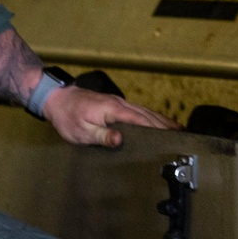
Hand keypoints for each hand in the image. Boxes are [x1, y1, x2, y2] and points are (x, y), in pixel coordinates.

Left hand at [43, 85, 178, 147]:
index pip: (140, 120)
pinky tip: (155, 122)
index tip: (172, 136)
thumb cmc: (67, 117)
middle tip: (181, 136)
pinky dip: (150, 116)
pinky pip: (137, 110)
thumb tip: (119, 140)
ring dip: (160, 120)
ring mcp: (117, 102)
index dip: (157, 128)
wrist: (56, 98)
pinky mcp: (114, 104)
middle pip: (147, 115)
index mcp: (112, 109)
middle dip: (164, 125)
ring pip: (144, 111)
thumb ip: (101, 135)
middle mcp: (118, 103)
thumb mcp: (81, 131)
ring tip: (176, 130)